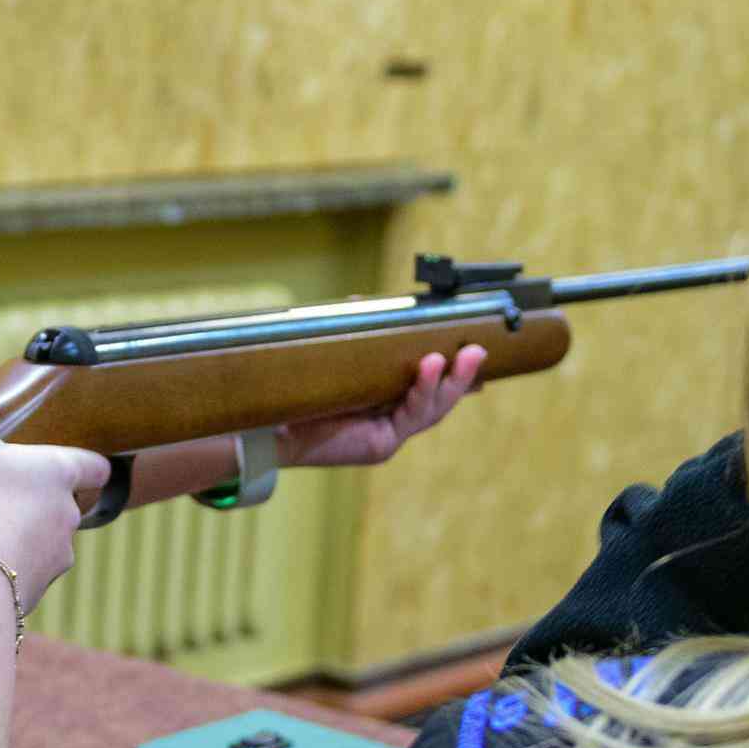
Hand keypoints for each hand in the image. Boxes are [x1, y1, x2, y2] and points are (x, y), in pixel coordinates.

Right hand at [0, 381, 110, 613]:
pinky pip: (31, 569)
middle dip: (41, 499)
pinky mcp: (41, 585)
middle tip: (4, 494)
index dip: (85, 463)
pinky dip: (14, 564)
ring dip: (27, 533)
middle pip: (67, 502)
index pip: (96, 466)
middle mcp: (70, 513)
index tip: (66, 464)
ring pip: (50, 538)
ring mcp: (59, 553)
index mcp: (60, 473)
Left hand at [273, 345, 485, 468]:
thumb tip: (359, 302)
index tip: (477, 347)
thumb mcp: (334, 357)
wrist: (270, 426)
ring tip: (461, 357)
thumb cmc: (300, 392)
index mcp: (387, 399)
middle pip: (439, 398)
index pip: (430, 384)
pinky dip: (422, 391)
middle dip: (462, 374)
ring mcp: (389, 433)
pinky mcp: (381, 445)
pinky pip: (410, 417)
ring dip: (449, 382)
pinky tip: (429, 368)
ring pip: (431, 409)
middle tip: (478, 349)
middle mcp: (392, 418)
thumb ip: (352, 335)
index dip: (456, 371)